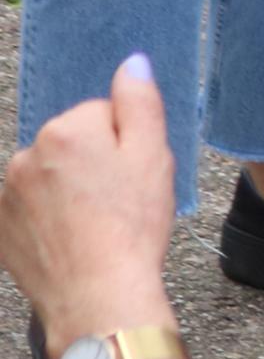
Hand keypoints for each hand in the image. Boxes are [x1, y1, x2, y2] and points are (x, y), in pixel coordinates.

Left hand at [0, 54, 179, 343]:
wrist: (98, 296)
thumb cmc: (131, 227)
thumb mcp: (153, 157)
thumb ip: (140, 103)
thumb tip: (131, 63)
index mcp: (66, 130)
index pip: (101, 114)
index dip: (124, 142)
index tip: (132, 175)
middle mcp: (25, 155)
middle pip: (70, 144)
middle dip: (92, 164)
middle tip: (117, 202)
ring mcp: (6, 194)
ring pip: (48, 177)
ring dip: (67, 191)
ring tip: (94, 226)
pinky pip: (28, 209)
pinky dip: (47, 219)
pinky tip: (71, 240)